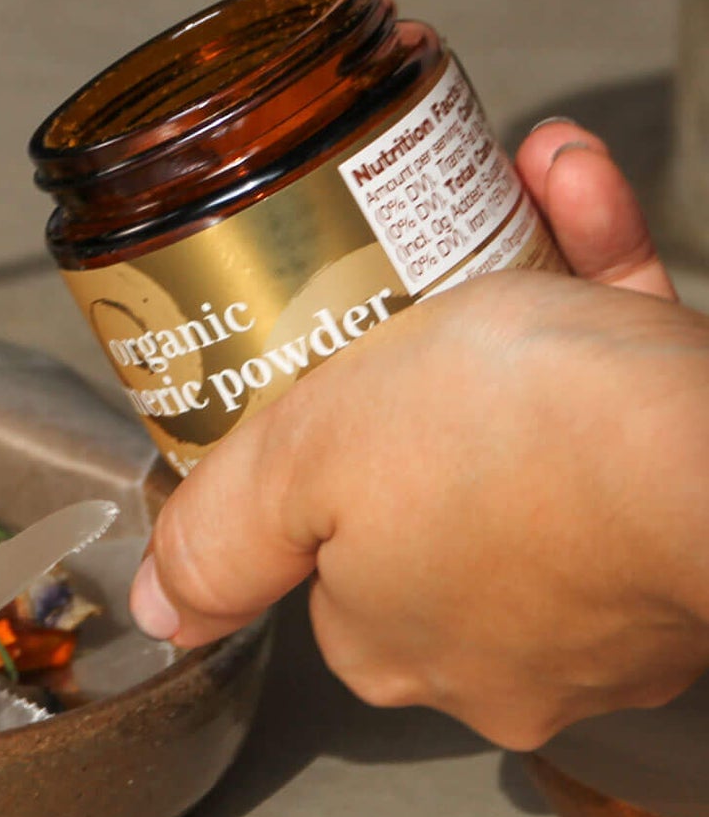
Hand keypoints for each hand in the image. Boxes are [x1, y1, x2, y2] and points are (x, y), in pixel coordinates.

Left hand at [129, 122, 708, 747]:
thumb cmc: (517, 451)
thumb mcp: (308, 462)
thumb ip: (225, 537)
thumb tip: (161, 609)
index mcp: (397, 634)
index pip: (317, 541)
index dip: (308, 447)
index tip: (315, 366)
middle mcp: (506, 633)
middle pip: (421, 464)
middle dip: (412, 343)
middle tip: (394, 260)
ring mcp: (607, 576)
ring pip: (528, 404)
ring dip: (505, 279)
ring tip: (480, 190)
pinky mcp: (688, 507)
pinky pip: (621, 381)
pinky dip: (592, 276)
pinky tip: (564, 182)